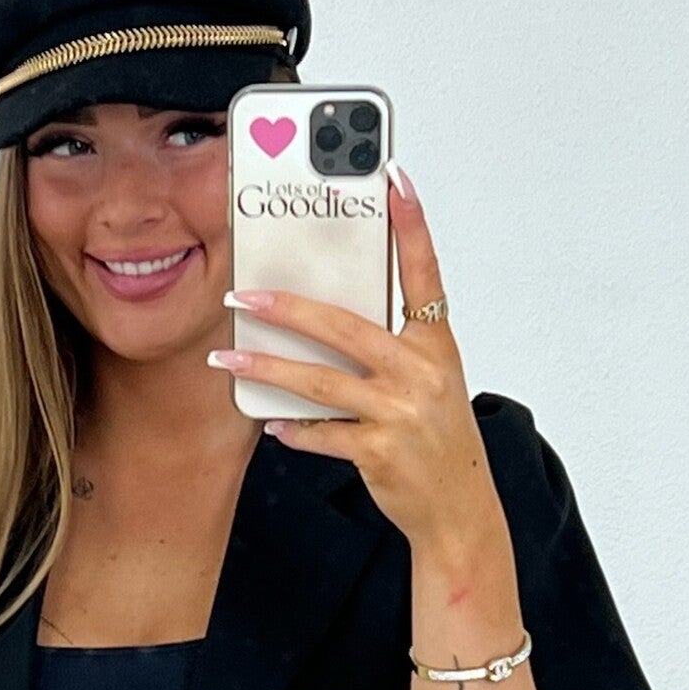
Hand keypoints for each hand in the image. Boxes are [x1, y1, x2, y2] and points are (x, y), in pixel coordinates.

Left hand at [209, 166, 503, 561]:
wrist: (459, 510)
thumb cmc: (440, 443)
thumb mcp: (429, 385)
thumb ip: (390, 351)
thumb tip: (325, 327)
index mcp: (436, 347)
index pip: (423, 273)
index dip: (411, 225)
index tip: (394, 179)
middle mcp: (421, 373)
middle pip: (344, 327)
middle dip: (287, 308)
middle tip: (243, 294)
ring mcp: (401, 413)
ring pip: (320, 381)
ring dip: (267, 367)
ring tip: (229, 357)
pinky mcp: (380, 452)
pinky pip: (322, 433)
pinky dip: (293, 429)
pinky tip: (271, 423)